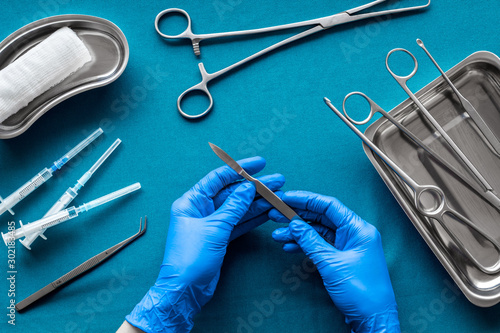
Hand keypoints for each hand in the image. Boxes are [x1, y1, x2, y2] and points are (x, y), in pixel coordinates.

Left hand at [126, 157, 284, 332]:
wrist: (185, 290)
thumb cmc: (190, 258)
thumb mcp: (214, 228)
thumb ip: (233, 207)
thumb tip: (247, 188)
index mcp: (191, 202)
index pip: (218, 178)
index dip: (239, 168)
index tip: (260, 163)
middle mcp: (200, 210)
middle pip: (232, 193)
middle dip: (255, 187)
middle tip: (277, 180)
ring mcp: (211, 224)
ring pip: (238, 208)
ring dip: (258, 202)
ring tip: (279, 195)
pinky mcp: (219, 238)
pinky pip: (239, 223)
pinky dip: (253, 218)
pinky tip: (269, 211)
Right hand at [269, 191, 399, 332]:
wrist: (373, 319)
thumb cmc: (362, 292)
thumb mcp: (331, 263)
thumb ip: (311, 241)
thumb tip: (295, 224)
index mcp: (358, 229)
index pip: (329, 206)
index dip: (306, 200)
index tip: (286, 198)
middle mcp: (354, 233)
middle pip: (322, 217)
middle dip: (298, 216)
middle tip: (276, 214)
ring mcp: (348, 246)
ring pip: (319, 232)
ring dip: (298, 232)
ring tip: (278, 234)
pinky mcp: (342, 258)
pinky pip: (321, 245)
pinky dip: (305, 245)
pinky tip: (289, 246)